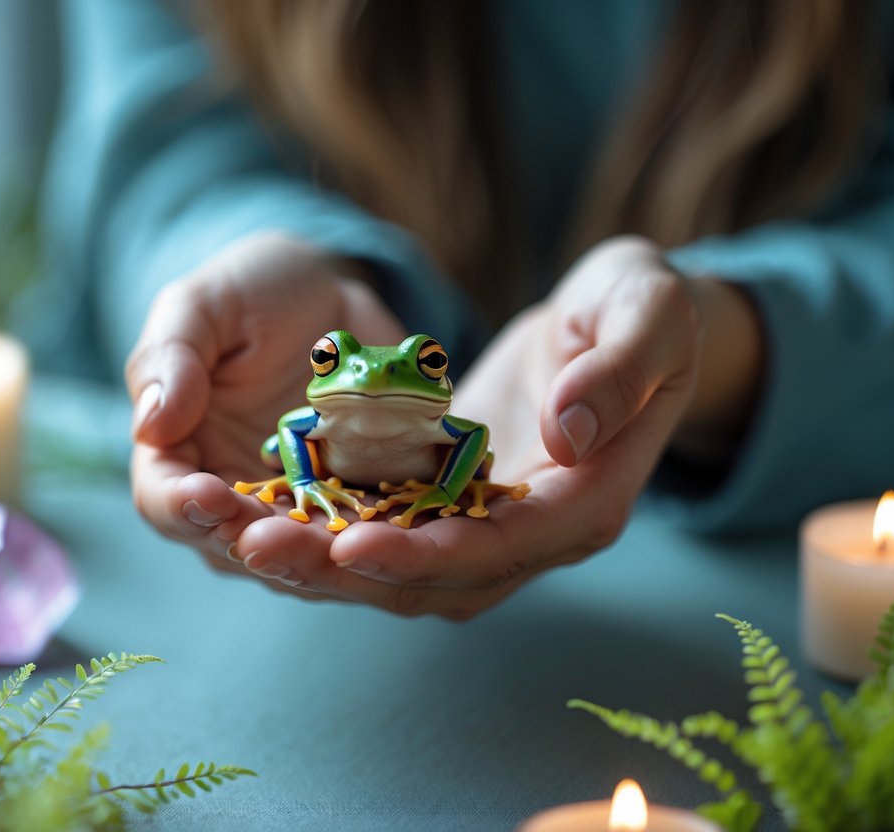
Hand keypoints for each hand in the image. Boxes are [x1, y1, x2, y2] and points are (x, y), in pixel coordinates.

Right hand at [127, 233, 403, 594]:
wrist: (331, 293)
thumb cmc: (250, 292)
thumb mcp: (202, 305)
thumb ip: (171, 357)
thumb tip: (151, 425)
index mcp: (177, 453)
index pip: (164, 499)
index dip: (180, 505)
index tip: (203, 494)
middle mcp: (229, 495)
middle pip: (230, 542)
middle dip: (251, 542)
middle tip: (269, 536)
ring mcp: (292, 507)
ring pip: (298, 556)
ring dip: (315, 557)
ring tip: (331, 546)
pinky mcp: (352, 503)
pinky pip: (364, 535)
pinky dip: (377, 541)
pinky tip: (393, 534)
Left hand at [230, 236, 758, 617]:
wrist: (621, 320)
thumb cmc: (645, 307)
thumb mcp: (650, 316)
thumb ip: (619, 372)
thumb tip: (568, 431)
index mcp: (590, 500)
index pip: (507, 548)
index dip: (430, 554)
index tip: (354, 545)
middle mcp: (537, 530)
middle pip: (437, 575)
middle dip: (349, 568)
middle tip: (260, 547)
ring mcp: (491, 519)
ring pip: (400, 564)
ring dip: (323, 558)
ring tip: (243, 535)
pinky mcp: (451, 495)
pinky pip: (385, 521)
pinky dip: (328, 522)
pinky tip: (264, 502)